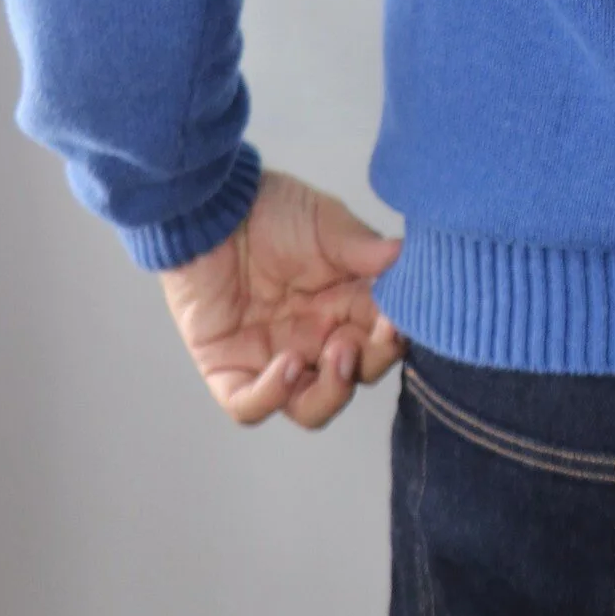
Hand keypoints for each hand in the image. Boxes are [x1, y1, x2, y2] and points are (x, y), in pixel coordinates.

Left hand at [158, 168, 404, 430]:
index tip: (397, 323)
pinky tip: (288, 363)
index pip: (381, 339)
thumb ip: (364, 249)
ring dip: (331, 392)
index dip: (393, 339)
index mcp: (345, 305)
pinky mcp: (229, 369)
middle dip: (367, 365)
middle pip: (355, 377)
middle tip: (358, 340)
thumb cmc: (269, 208)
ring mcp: (272, 359)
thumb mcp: (326, 224)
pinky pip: (250, 406)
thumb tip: (405, 256)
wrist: (210, 208)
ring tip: (335, 357)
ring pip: (310, 407)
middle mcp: (314, 338)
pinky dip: (272, 396)